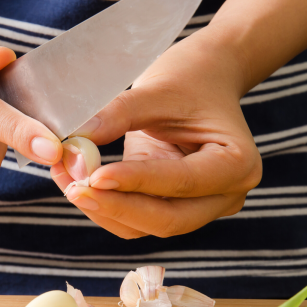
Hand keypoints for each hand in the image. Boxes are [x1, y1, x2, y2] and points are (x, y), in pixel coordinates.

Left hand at [51, 28, 261, 238]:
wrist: (203, 80)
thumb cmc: (189, 80)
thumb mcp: (156, 90)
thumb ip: (118, 115)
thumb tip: (76, 140)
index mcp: (237, 164)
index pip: (182, 183)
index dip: (136, 182)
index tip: (95, 175)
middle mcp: (225, 195)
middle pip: (168, 219)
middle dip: (118, 207)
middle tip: (75, 189)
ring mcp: (201, 207)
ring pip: (148, 226)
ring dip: (105, 209)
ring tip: (69, 183)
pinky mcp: (173, 207)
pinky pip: (137, 220)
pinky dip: (106, 206)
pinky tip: (78, 185)